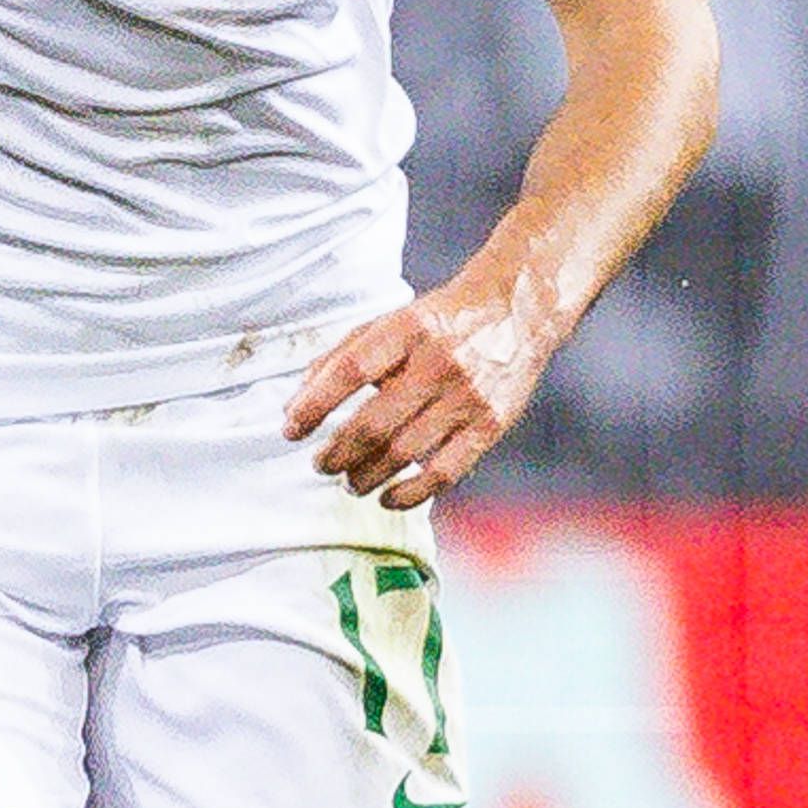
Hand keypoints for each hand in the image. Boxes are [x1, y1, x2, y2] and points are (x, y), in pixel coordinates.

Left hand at [287, 278, 554, 509]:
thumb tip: (296, 405)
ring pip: (403, 453)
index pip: (349, 372)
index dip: (314, 405)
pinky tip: (387, 497)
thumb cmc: (440, 321)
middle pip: (373, 423)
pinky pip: (445, 472)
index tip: (290, 429)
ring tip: (349, 481)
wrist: (517, 309)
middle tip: (320, 463)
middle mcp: (439, 363)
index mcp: (408, 329)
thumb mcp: (390, 320)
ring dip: (365, 476)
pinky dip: (410, 494)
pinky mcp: (490, 425)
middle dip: (336, 452)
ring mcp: (467, 397)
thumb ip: (341, 356)